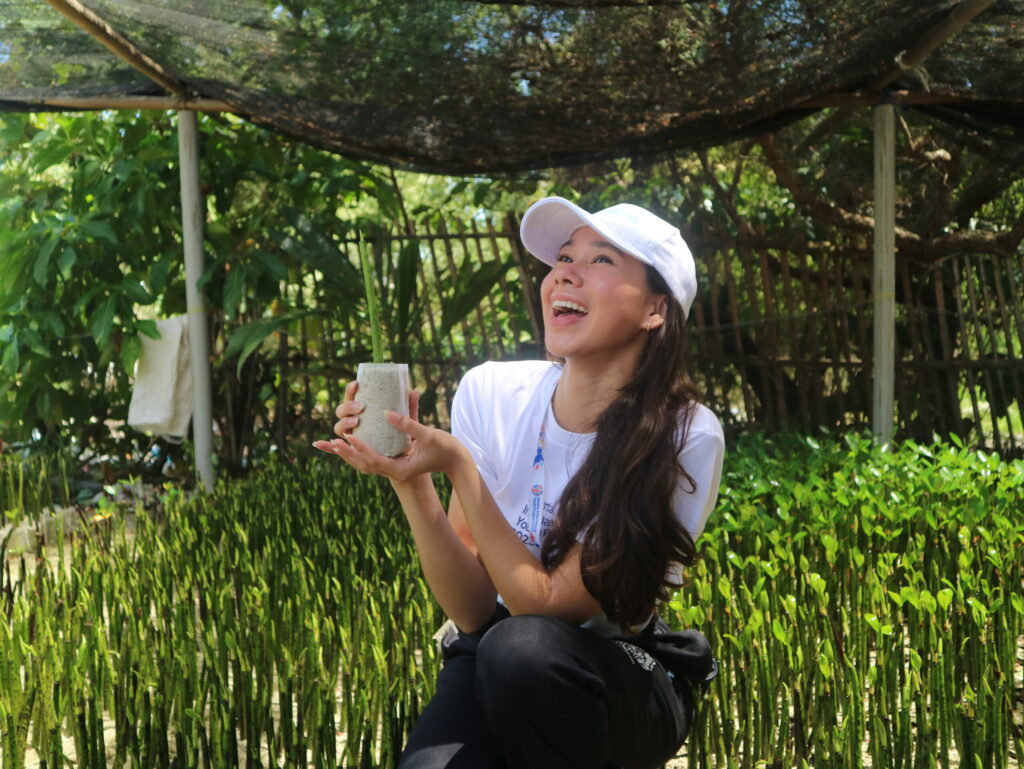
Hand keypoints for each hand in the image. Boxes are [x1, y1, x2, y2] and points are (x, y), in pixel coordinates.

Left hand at [313, 384, 468, 483]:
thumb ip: (408, 423)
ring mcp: (394, 468)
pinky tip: (351, 444)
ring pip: (366, 465)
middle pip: (365, 465)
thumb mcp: (427, 435)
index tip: (350, 436)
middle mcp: (395, 471)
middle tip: (334, 441)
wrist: (455, 460)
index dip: (361, 448)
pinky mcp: (395, 462)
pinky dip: (360, 453)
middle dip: (349, 453)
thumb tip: (388, 411)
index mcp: (401, 470)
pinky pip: (372, 459)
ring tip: (334, 444)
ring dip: (350, 455)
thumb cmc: (444, 448)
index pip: (375, 460)